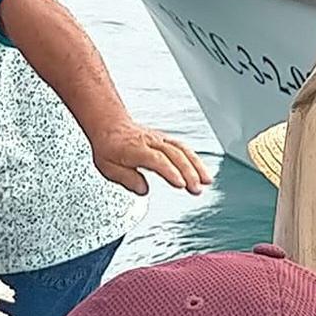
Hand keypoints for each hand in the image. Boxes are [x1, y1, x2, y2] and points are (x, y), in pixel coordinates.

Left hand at [89, 119, 209, 196]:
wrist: (110, 125)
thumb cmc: (109, 146)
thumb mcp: (108, 168)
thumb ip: (127, 179)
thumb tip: (143, 190)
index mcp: (135, 149)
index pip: (157, 160)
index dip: (170, 172)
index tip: (181, 184)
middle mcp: (150, 142)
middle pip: (175, 155)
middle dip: (189, 172)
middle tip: (197, 188)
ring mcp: (160, 140)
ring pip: (183, 149)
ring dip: (197, 165)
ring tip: (207, 181)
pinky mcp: (166, 140)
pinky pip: (184, 147)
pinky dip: (195, 159)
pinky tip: (202, 171)